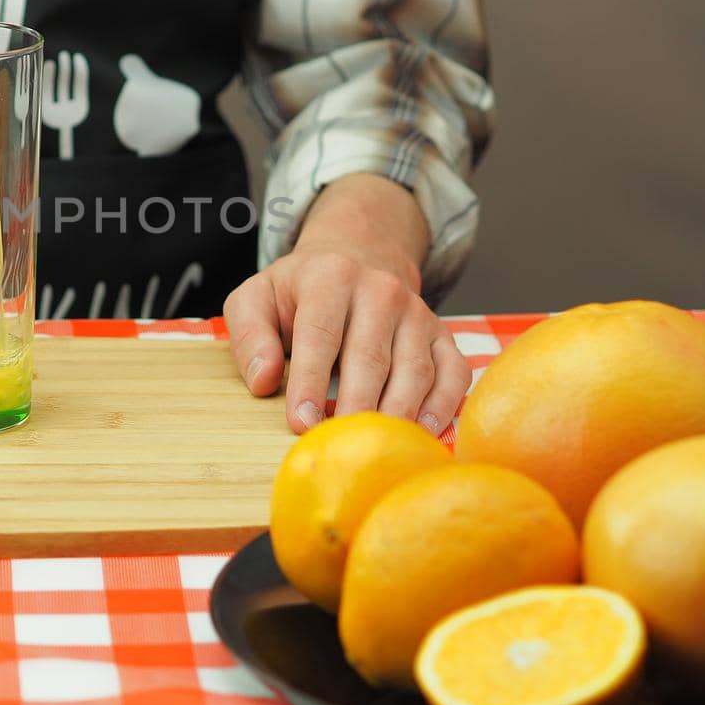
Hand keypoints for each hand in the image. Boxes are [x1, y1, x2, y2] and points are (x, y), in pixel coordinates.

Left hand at [223, 174, 469, 434]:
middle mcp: (380, 291)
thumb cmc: (300, 291)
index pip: (320, 334)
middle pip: (370, 358)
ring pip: (415, 370)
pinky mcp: (442, 335)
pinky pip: (453, 373)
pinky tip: (423, 434)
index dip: (310, 381)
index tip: (301, 423)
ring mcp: (417, 313)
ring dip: (398, 413)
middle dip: (356, 406)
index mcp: (330, 278)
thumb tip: (263, 380)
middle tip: (342, 445)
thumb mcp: (257, 297)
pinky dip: (443, 406)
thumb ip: (250, 335)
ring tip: (378, 448)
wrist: (357, 256)